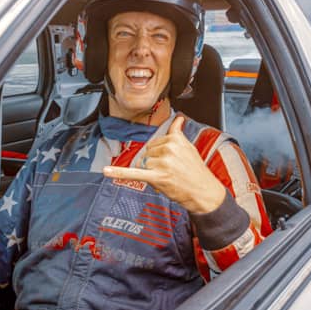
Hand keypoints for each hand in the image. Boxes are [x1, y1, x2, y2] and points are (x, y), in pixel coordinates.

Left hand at [102, 115, 225, 213]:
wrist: (204, 191)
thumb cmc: (196, 171)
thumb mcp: (189, 148)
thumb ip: (178, 133)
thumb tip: (178, 118)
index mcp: (175, 139)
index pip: (154, 144)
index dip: (160, 155)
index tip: (172, 162)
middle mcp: (168, 148)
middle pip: (147, 154)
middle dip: (155, 165)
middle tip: (172, 172)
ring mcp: (162, 163)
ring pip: (144, 165)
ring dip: (153, 174)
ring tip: (169, 178)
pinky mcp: (157, 177)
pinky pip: (134, 173)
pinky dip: (118, 173)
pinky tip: (106, 171)